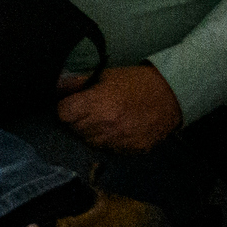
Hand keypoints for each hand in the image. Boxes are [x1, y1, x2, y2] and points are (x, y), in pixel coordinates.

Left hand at [54, 63, 185, 153]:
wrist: (170, 96)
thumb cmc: (136, 83)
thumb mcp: (105, 76)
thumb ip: (78, 82)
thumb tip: (56, 87)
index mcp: (98, 103)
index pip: (64, 114)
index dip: (65, 109)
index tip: (70, 105)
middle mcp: (107, 125)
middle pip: (75, 129)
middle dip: (77, 120)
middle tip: (89, 111)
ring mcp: (120, 140)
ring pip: (90, 142)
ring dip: (92, 133)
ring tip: (104, 120)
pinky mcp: (133, 150)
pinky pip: (110, 149)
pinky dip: (109, 141)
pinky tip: (118, 129)